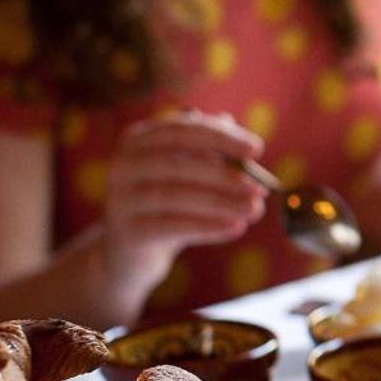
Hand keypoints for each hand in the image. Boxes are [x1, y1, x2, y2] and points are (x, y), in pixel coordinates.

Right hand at [99, 111, 265, 296]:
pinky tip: (237, 227)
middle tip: (260, 187)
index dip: (221, 138)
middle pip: (178, 164)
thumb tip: (250, 151)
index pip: (182, 130)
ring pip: (177, 197)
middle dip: (224, 174)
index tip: (257, 149)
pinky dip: (209, 226)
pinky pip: (173, 227)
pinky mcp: (128, 233)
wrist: (130, 250)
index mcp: (139, 140)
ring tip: (255, 209)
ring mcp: (121, 200)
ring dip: (222, 203)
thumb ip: (214, 158)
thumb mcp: (187, 176)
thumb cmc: (167, 204)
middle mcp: (124, 165)